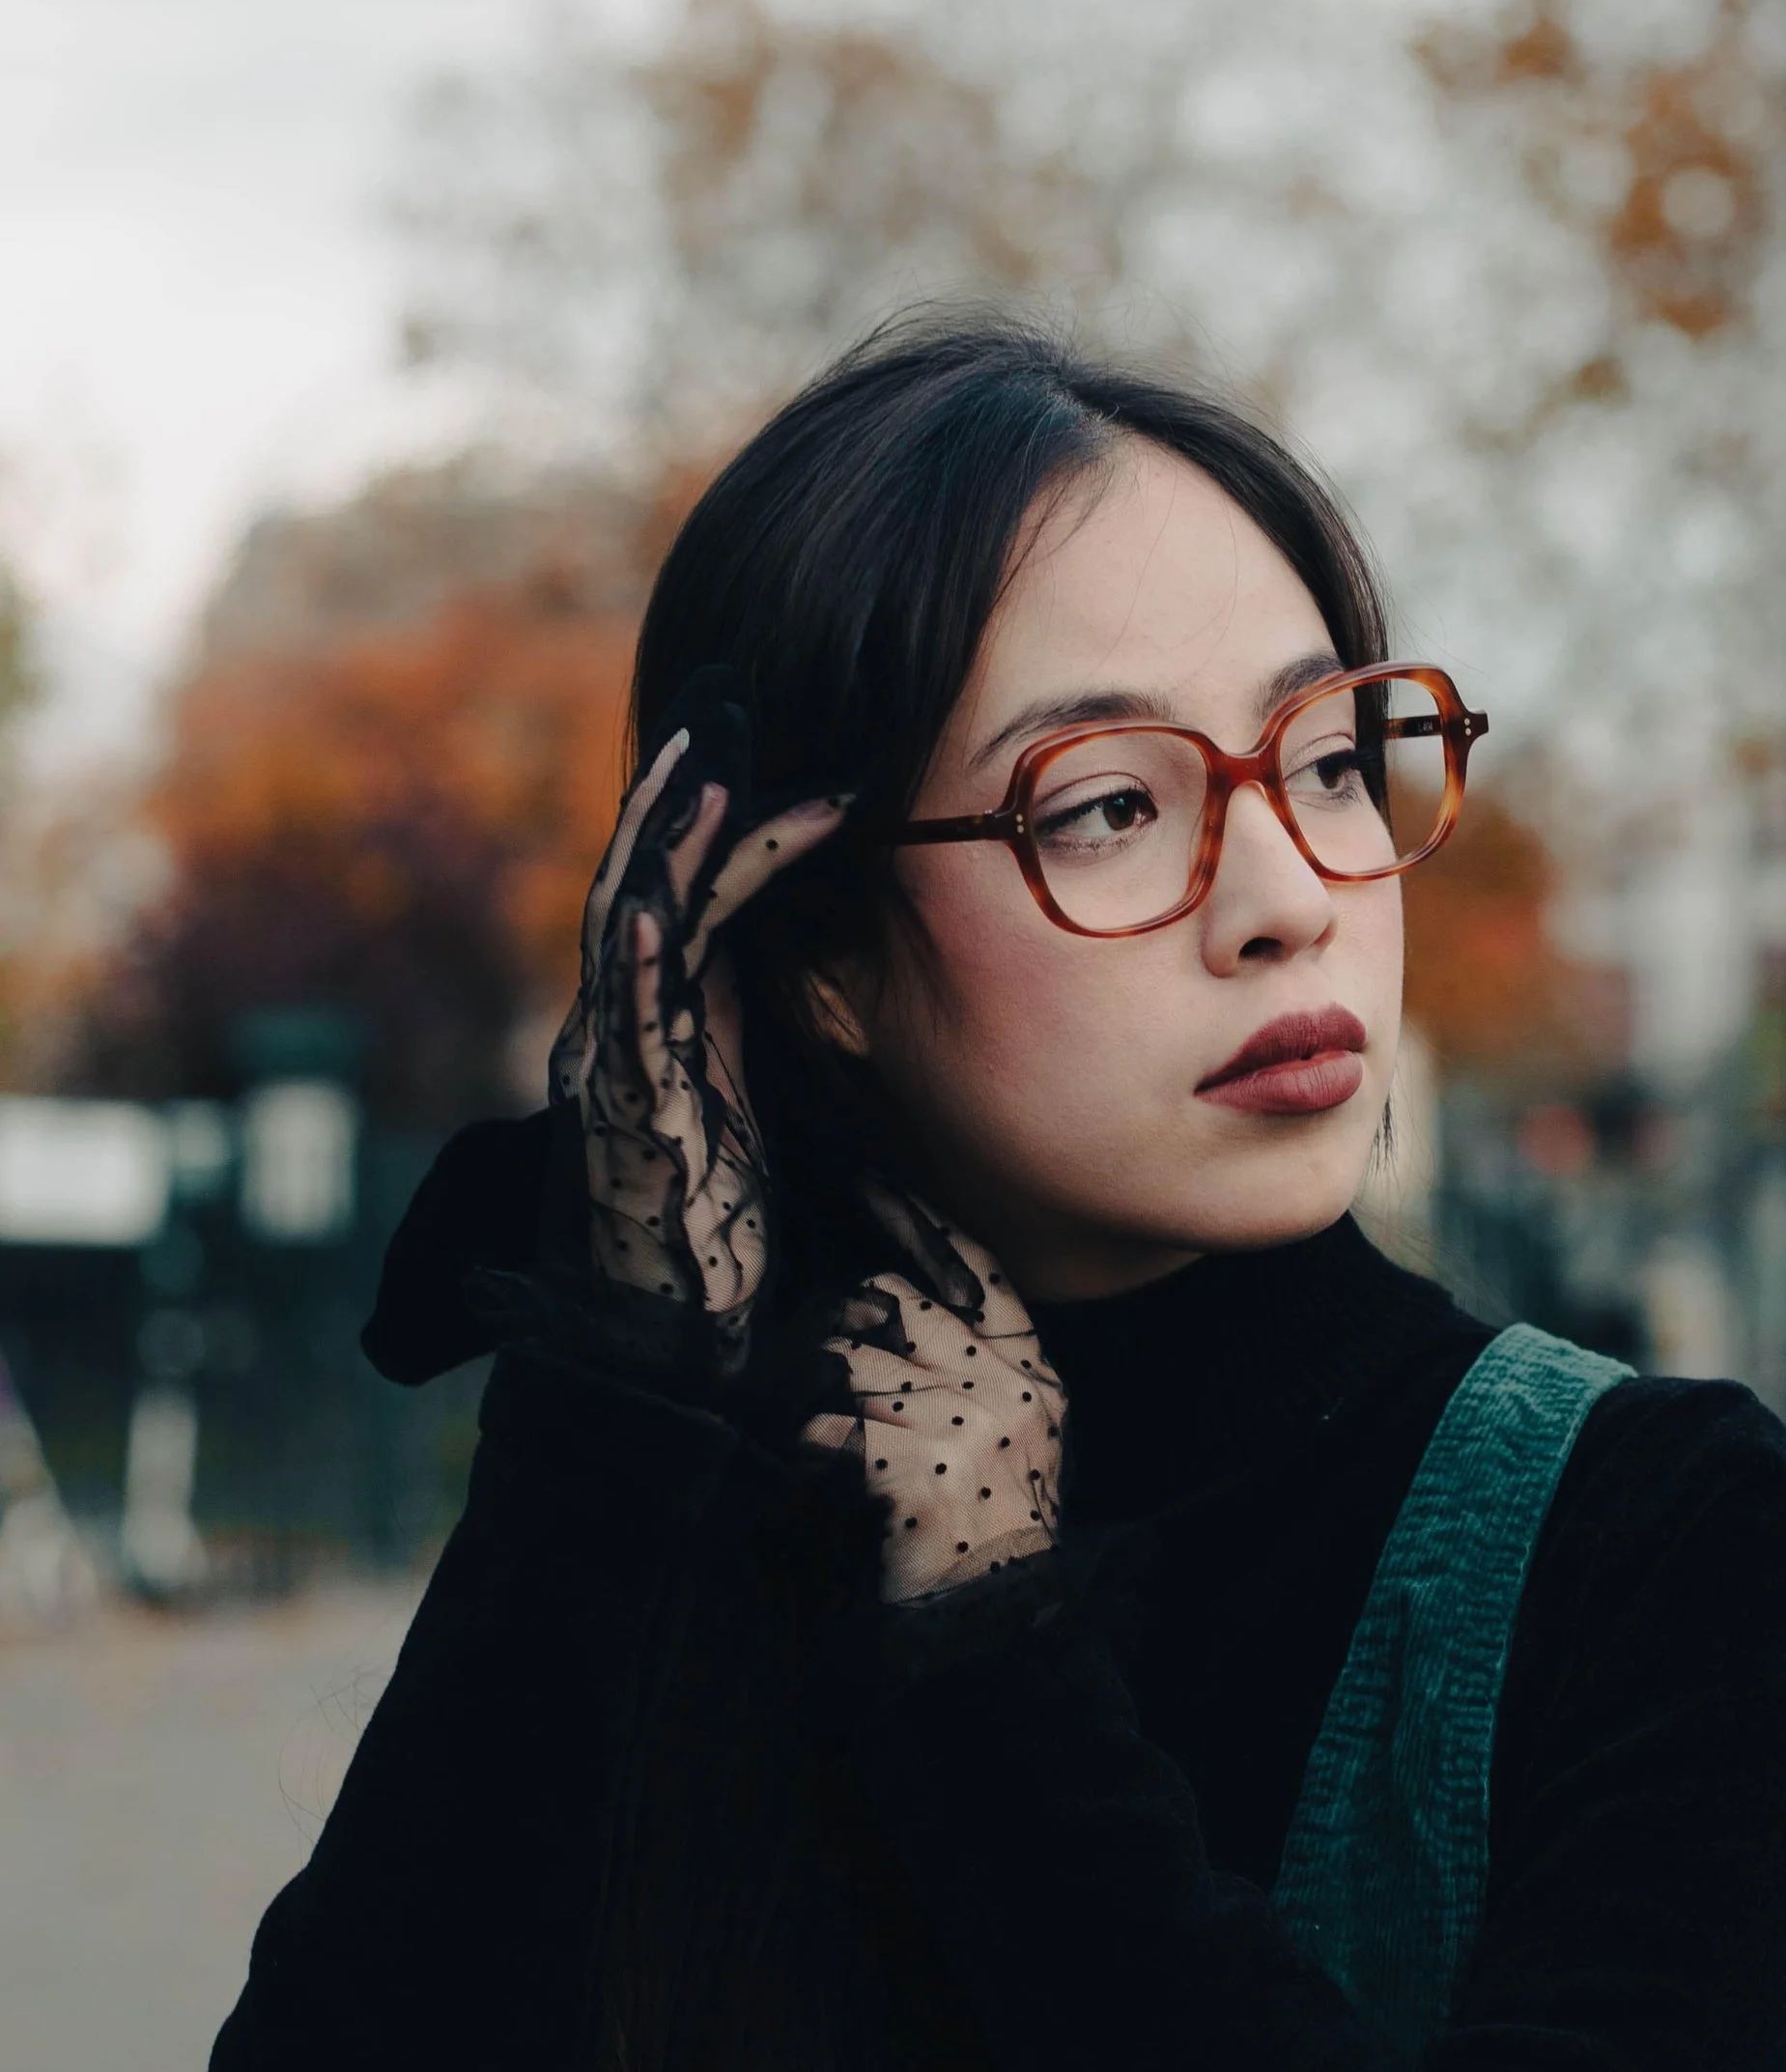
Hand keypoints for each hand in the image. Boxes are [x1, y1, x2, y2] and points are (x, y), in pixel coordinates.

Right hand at [551, 677, 848, 1364]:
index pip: (703, 895)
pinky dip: (639, 963)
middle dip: (687, 788)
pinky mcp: (622, 1131)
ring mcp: (614, 1078)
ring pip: (630, 929)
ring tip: (706, 758)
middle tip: (727, 695)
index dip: (744, 822)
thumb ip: (812, 1062)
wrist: (666, 1375)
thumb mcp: (790, 1131)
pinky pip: (624, 1032)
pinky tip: (662, 905)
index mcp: (671, 1031)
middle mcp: (626, 1037)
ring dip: (666, 841)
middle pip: (651, 878)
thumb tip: (885, 1010)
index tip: (796, 749)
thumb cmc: (735, 1265)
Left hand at [802, 1191, 1067, 1602]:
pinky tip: (827, 1489)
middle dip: (848, 1335)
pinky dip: (812, 1460)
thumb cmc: (985, 1539)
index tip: (872, 1177)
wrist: (995, 1639)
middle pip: (897, 1306)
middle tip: (827, 1382)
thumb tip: (885, 1301)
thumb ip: (971, 1371)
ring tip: (830, 1452)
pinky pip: (832, 1429)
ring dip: (822, 1406)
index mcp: (1037, 1379)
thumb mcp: (1008, 1445)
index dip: (922, 1220)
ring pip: (854, 1365)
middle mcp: (1013, 1391)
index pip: (980, 1272)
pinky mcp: (922, 1468)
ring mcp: (972, 1427)